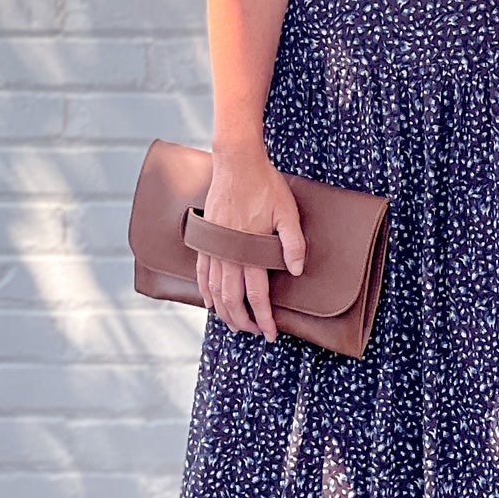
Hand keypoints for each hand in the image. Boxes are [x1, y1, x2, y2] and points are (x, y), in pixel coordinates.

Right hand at [195, 147, 305, 343]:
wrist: (236, 163)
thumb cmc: (265, 185)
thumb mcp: (288, 211)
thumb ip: (293, 243)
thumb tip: (297, 271)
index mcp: (250, 250)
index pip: (257, 296)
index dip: (264, 318)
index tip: (271, 333)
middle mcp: (229, 253)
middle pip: (233, 300)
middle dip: (244, 322)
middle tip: (257, 333)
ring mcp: (214, 247)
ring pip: (214, 291)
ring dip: (224, 312)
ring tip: (235, 324)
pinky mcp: (206, 239)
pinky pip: (201, 273)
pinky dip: (205, 292)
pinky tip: (210, 303)